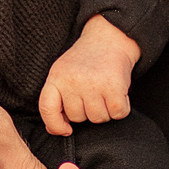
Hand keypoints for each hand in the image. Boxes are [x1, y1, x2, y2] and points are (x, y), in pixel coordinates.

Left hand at [37, 16, 139, 136]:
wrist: (109, 39)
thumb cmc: (85, 62)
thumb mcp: (63, 73)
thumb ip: (56, 99)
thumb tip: (57, 129)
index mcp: (56, 76)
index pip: (47, 109)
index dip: (55, 125)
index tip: (66, 130)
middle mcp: (73, 80)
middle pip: (77, 118)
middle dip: (87, 111)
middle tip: (93, 92)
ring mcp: (94, 84)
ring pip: (98, 118)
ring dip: (105, 110)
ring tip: (104, 91)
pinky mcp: (114, 87)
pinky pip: (117, 114)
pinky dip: (121, 109)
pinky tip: (117, 94)